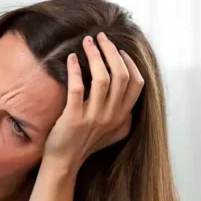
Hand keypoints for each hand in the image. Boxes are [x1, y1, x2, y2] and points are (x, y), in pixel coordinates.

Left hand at [43, 32, 144, 166]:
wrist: (63, 163)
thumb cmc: (84, 144)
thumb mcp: (111, 131)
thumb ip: (122, 114)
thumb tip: (127, 92)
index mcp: (121, 116)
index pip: (136, 84)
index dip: (129, 63)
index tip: (119, 50)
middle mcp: (111, 116)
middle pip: (120, 75)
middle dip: (110, 51)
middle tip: (99, 37)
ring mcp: (93, 117)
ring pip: (102, 78)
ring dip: (94, 55)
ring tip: (86, 42)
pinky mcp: (73, 118)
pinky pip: (77, 88)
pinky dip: (74, 69)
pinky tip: (69, 58)